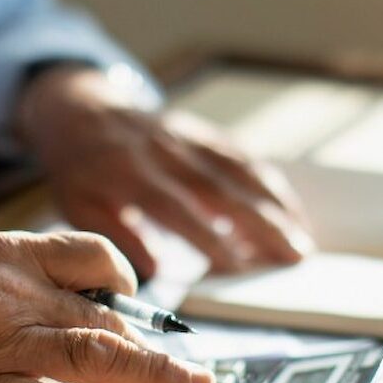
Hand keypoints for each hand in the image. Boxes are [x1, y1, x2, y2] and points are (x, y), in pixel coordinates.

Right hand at [0, 231, 214, 382]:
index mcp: (6, 253)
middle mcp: (11, 291)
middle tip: (194, 371)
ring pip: (95, 354)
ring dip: (156, 376)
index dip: (127, 282)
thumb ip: (19, 283)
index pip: (93, 256)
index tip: (140, 306)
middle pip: (106, 315)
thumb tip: (79, 308)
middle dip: (154, 347)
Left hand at [16, 67, 313, 279]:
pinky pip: (240, 155)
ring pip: (238, 169)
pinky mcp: (200, 132)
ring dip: (274, 203)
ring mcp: (186, 137)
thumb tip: (155, 273)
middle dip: (260, 222)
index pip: (174, 206)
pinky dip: (268, 182)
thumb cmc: (80, 168)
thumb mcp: (80, 204)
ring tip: (302, 239)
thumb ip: (118, 236)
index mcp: (127, 171)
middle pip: (218, 187)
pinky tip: (289, 210)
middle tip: (294, 256)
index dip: (206, 236)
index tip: (236, 267)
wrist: (80, 109)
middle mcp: (163, 150)